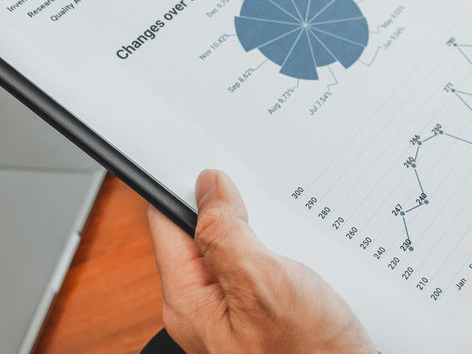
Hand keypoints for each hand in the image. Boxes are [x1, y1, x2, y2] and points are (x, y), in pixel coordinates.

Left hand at [147, 170, 375, 353]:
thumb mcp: (264, 284)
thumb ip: (226, 234)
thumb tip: (207, 187)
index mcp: (191, 299)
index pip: (166, 222)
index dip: (182, 184)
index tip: (205, 155)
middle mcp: (207, 307)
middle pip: (204, 232)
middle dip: (230, 203)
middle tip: (260, 183)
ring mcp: (238, 313)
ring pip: (240, 247)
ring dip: (262, 226)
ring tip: (289, 216)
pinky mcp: (268, 317)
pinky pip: (264, 268)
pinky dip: (282, 249)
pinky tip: (305, 247)